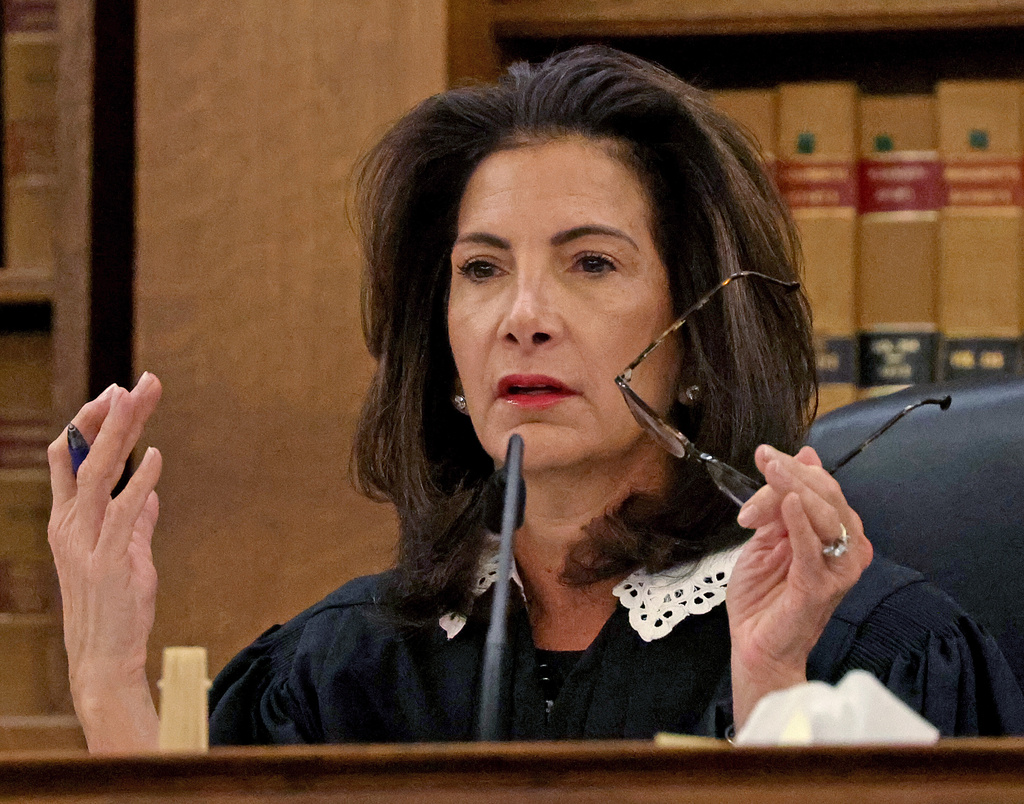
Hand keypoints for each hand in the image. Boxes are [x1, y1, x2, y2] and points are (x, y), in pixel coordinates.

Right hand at [47, 372, 162, 750]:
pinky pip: (123, 513)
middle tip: (136, 382)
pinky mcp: (108, 561)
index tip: (115, 394)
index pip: (67, 458)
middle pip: (84, 456)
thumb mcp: (125, 557)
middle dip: (110, 415)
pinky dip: (139, 481)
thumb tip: (148, 495)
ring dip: (120, 434)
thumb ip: (136, 524)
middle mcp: (70, 525)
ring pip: (98, 474)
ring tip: (138, 399)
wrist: (103, 659)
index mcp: (68, 521)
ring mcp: (85, 543)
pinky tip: (155, 456)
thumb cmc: (115, 607)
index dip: (88, 422)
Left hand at [726, 444, 871, 728]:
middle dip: (793, 474)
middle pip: (826, 497)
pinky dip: (800, 522)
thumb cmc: (763, 594)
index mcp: (837, 534)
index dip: (794, 469)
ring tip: (770, 472)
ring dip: (794, 489)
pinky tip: (787, 502)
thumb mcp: (767, 537)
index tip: (763, 454)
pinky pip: (813, 549)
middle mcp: (847, 548)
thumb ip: (783, 501)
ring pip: (824, 516)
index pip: (822, 489)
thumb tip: (804, 454)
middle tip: (765, 458)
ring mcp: (837, 569)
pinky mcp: (820, 587)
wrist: (754, 643)